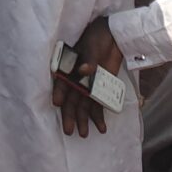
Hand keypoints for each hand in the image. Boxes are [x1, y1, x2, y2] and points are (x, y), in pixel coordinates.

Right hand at [52, 15, 124, 138]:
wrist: (114, 37)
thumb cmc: (97, 38)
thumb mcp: (92, 46)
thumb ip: (88, 59)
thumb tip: (83, 70)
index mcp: (70, 67)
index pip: (63, 82)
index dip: (60, 92)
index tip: (57, 103)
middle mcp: (77, 79)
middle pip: (72, 99)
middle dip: (70, 115)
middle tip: (69, 131)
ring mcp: (88, 85)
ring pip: (83, 106)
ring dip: (83, 120)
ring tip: (84, 135)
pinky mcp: (100, 89)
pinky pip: (97, 105)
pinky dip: (98, 116)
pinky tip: (101, 128)